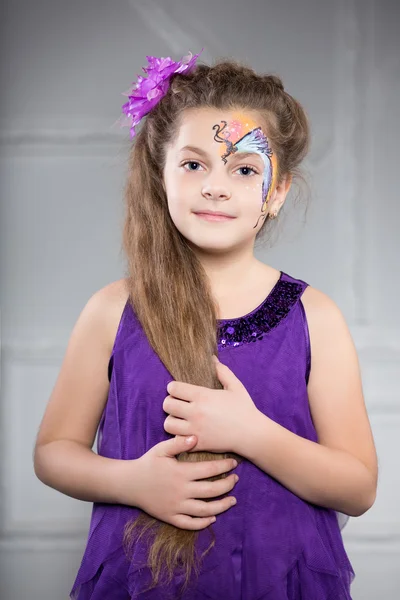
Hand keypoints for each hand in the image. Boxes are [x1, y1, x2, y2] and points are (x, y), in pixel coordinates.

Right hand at [119, 435, 238, 529]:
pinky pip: (189, 524)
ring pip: (204, 510)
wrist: (129, 483)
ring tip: (233, 501)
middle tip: (236, 480)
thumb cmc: (148, 463)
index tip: (234, 463)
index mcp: (181, 473)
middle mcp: (181, 491)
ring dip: (221, 506)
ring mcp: (176, 506)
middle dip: (227, 485)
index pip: (209, 469)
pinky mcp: (170, 517)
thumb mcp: (161, 449)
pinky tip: (212, 518)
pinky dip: (203, 523)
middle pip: (211, 490)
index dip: (224, 466)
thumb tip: (196, 438)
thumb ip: (178, 442)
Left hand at [163, 355, 259, 453]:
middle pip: (167, 405)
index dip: (173, 387)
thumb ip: (222, 372)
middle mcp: (196, 412)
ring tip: (179, 419)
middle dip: (170, 402)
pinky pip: (177, 440)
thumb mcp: (235, 386)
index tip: (178, 390)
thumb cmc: (244, 409)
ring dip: (172, 420)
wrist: (251, 434)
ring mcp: (195, 429)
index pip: (174, 388)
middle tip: (177, 404)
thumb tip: (213, 359)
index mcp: (203, 396)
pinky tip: (186, 433)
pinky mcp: (197, 444)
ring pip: (168, 424)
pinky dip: (179, 437)